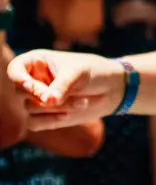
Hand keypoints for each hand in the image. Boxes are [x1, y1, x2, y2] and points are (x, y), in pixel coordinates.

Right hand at [8, 50, 126, 128]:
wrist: (111, 89)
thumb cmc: (95, 72)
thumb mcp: (80, 73)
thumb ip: (62, 85)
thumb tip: (48, 102)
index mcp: (37, 61)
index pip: (15, 70)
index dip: (19, 79)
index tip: (31, 86)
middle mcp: (32, 80)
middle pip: (21, 92)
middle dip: (41, 96)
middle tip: (59, 98)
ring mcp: (36, 99)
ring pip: (30, 109)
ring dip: (57, 108)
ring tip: (82, 101)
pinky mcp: (43, 116)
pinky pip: (35, 123)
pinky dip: (51, 120)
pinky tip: (68, 115)